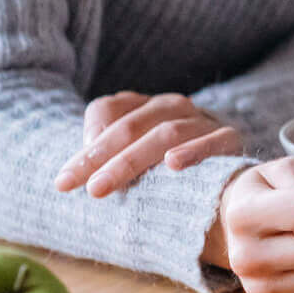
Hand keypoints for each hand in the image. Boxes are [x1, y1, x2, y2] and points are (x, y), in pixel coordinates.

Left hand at [55, 91, 244, 197]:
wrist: (226, 167)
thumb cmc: (168, 168)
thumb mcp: (134, 158)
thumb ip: (108, 155)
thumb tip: (84, 169)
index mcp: (142, 104)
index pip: (106, 111)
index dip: (84, 144)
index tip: (64, 182)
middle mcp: (170, 105)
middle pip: (130, 126)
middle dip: (101, 158)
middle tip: (81, 188)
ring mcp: (201, 119)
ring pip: (165, 133)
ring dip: (131, 160)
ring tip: (105, 187)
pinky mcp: (229, 137)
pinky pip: (213, 141)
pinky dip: (194, 150)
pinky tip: (173, 164)